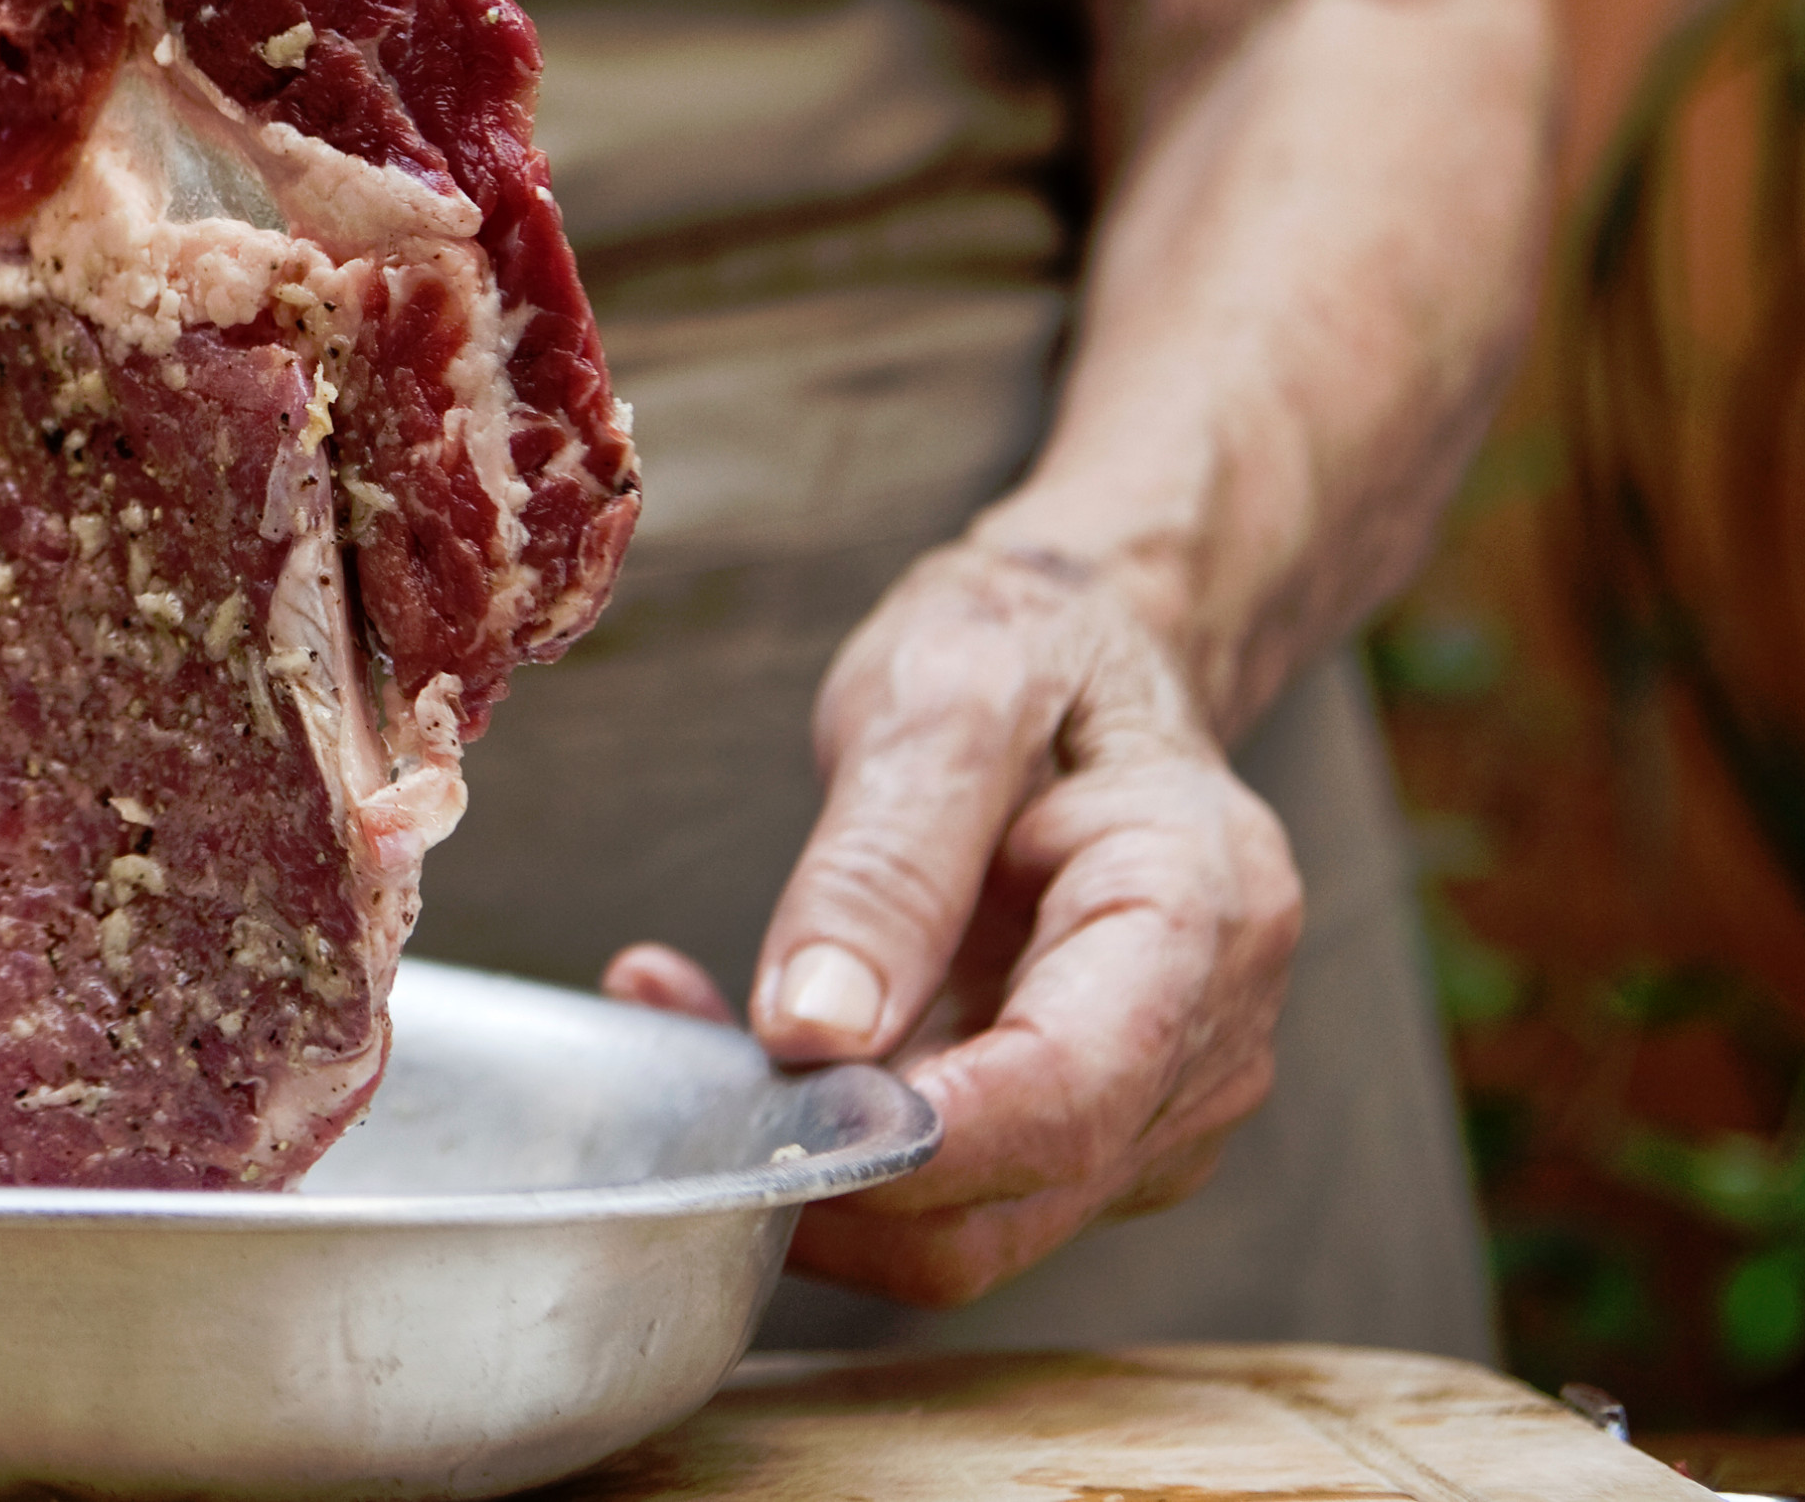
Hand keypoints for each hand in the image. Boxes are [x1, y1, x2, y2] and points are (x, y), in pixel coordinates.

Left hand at [604, 539, 1302, 1305]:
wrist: (1086, 655)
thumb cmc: (1027, 654)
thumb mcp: (944, 701)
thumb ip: (883, 864)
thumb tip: (812, 1028)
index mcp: (1200, 914)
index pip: (1070, 1096)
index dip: (914, 1142)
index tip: (763, 1115)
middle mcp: (1208, 1041)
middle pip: (1015, 1200)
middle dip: (828, 1162)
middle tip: (671, 1049)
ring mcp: (1157, 1106)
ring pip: (970, 1226)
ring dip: (810, 1160)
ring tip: (681, 1023)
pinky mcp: (1090, 1133)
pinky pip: (954, 1195)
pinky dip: (835, 1146)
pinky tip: (743, 1044)